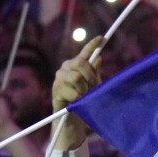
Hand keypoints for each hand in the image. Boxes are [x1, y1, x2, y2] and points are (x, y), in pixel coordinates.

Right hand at [52, 37, 101, 151]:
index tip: (102, 38)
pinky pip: (71, 90)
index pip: (85, 53)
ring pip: (76, 77)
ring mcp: (59, 77)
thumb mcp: (92, 86)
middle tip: (92, 87)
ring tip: (83, 96)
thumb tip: (99, 58)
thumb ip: (94, 73)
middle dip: (90, 76)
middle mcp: (66, 67)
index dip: (92, 44)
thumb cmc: (83, 100)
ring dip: (83, 89)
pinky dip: (77, 97)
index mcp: (76, 65)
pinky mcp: (55, 88)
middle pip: (80, 63)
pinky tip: (76, 101)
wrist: (72, 118)